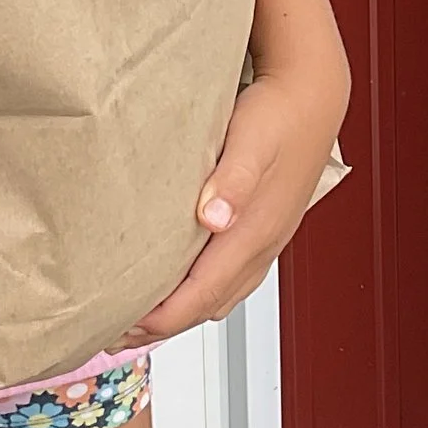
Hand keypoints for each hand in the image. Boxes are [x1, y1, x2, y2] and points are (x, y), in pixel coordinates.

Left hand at [130, 66, 346, 342]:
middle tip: (114, 332)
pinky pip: (230, 280)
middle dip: (161, 326)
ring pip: (220, 298)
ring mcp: (266, 242)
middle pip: (207, 307)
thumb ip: (233, 181)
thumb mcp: (252, 141)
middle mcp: (262, 246)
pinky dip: (200, 295)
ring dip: (180, 313)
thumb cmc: (279, 113)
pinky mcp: (264, 231)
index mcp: (254, 232)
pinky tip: (180, 285)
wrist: (313, 96)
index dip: (160, 319)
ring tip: (139, 317)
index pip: (200, 295)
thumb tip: (213, 219)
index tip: (120, 325)